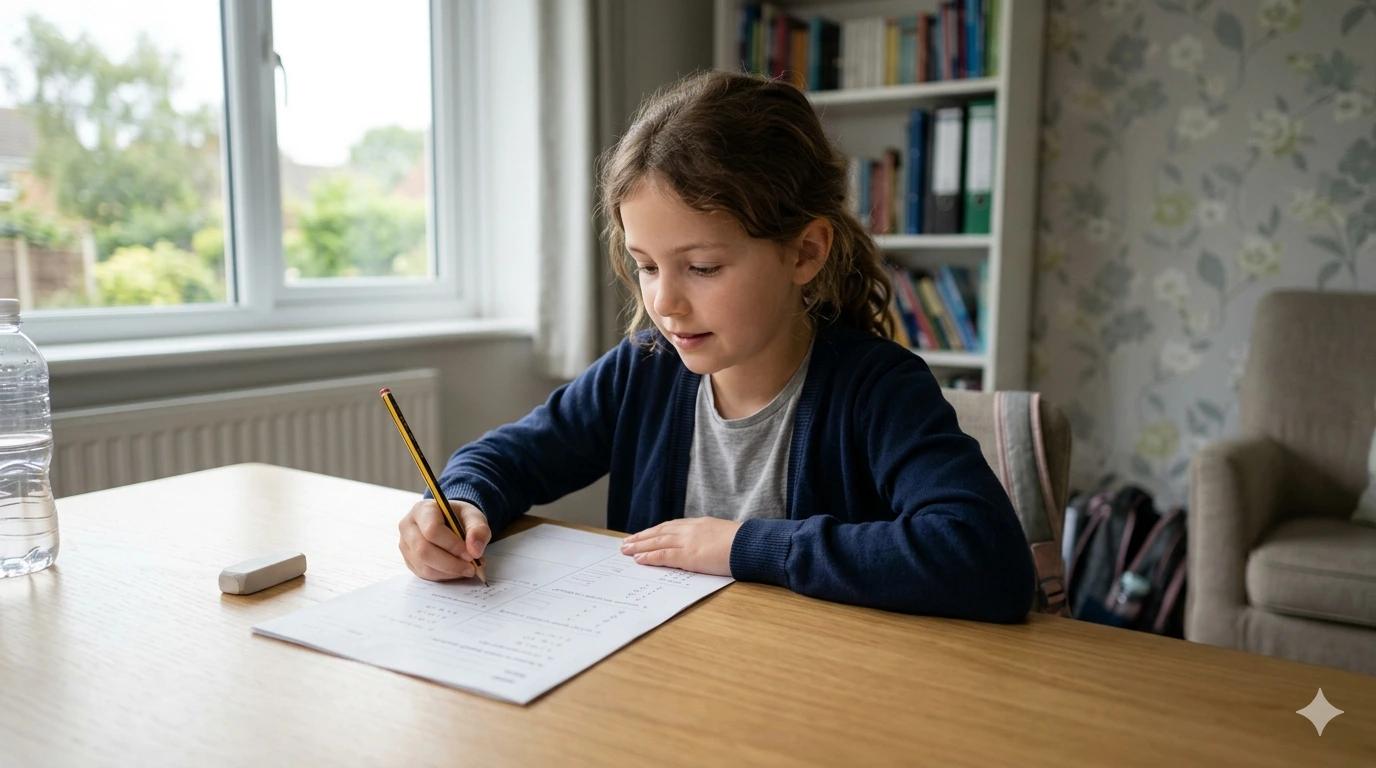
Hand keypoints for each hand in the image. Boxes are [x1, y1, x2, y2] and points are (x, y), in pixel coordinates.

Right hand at [398, 499, 491, 580]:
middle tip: (472, 567)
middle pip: (424, 550)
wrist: (450, 522)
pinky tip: (457, 570)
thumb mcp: (474, 517)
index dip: (452, 545)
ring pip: (424, 566)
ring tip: (467, 568)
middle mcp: (408, 527)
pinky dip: (444, 576)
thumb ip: (479, 530)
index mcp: (422, 510)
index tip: (471, 554)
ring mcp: (406, 545)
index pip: (432, 530)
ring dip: (449, 572)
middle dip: (451, 563)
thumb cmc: (459, 518)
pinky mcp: (409, 561)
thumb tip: (475, 551)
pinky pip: (425, 574)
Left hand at [619, 517, 741, 575]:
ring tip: (626, 550)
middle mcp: (690, 529)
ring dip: (639, 546)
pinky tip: (638, 559)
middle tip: (626, 542)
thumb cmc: (744, 543)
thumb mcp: (724, 535)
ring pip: (657, 542)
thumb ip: (711, 538)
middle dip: (642, 537)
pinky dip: (649, 557)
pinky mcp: (688, 555)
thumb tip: (707, 546)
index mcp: (700, 524)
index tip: (643, 534)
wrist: (751, 545)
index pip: (671, 526)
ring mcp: (688, 542)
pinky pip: (663, 555)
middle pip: (659, 532)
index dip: (655, 531)